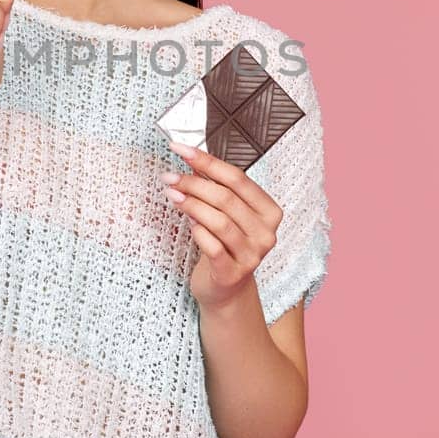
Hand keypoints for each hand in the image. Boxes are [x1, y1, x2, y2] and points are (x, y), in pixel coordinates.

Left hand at [161, 140, 283, 310]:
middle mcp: (266, 233)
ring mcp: (252, 255)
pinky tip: (188, 224)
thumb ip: (215, 188)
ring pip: (219, 221)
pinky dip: (197, 231)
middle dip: (193, 183)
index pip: (238, 179)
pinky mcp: (233, 273)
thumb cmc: (224, 244)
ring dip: (191, 204)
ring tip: (171, 194)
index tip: (179, 149)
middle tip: (169, 177)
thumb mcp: (225, 213)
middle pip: (226, 198)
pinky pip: (211, 246)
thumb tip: (192, 158)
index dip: (207, 161)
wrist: (226, 288)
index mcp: (269, 211)